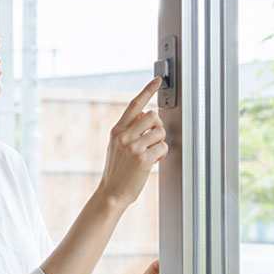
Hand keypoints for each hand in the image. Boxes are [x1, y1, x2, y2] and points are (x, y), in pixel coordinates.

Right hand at [98, 78, 168, 206]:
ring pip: (160, 132)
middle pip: (153, 116)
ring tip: (150, 153)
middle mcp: (124, 136)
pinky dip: (161, 156)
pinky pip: (162, 148)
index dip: (147, 90)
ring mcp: (133, 147)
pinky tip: (151, 162)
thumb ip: (128, 130)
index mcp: (117, 131)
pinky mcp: (143, 158)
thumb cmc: (116, 171)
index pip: (134, 105)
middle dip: (158, 127)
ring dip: (160, 143)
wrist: (111, 192)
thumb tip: (145, 114)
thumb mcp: (116, 146)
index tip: (157, 80)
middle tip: (152, 139)